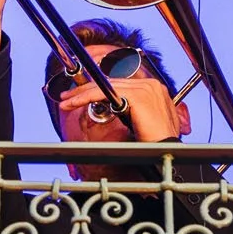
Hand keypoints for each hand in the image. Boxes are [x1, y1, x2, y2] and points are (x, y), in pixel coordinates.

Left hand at [56, 66, 188, 146]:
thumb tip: (115, 107)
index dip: (98, 87)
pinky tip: (75, 103)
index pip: (118, 82)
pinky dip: (87, 97)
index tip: (81, 94)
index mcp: (153, 89)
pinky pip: (106, 92)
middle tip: (67, 96)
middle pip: (110, 81)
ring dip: (81, 94)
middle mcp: (150, 84)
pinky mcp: (138, 96)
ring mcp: (146, 88)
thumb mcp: (143, 121)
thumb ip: (132, 110)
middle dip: (85, 89)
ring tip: (65, 101)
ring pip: (105, 86)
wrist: (166, 152)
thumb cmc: (156, 142)